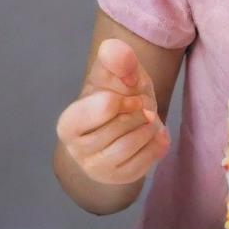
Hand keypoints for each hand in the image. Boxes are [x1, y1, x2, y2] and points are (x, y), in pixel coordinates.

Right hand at [56, 39, 170, 184]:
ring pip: (133, 144)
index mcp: (69, 123)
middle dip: (140, 112)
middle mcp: (77, 151)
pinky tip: (154, 134)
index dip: (126, 97)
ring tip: (148, 119)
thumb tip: (113, 50)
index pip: (105, 107)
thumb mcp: (118, 73)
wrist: (124, 123)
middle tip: (142, 107)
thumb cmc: (117, 94)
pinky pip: (148, 160)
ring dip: (149, 127)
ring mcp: (98, 169)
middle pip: (122, 126)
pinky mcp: (120, 179)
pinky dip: (158, 142)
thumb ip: (116, 59)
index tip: (132, 94)